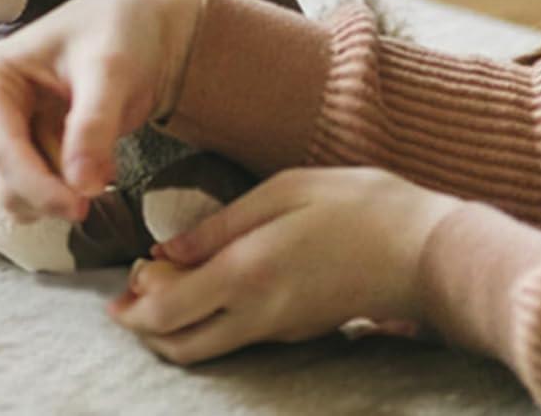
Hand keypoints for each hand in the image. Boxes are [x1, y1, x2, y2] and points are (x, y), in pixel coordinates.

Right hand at [0, 0, 202, 221]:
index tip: (82, 207)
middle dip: (53, 192)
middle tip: (104, 182)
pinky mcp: (21, 153)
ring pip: (18, 196)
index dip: (39, 188)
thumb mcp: (110, 68)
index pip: (2, 151)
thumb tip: (81, 186)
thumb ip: (94, 124)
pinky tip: (95, 162)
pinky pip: (36, 195)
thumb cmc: (116, 32)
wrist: (137, 31)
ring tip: (102, 157)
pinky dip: (68, 191)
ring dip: (63, 192)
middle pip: (4, 181)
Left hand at [109, 167, 458, 363]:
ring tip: (163, 285)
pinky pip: (240, 336)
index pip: (170, 314)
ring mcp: (281, 330)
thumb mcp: (281, 193)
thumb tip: (165, 251)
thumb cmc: (354, 206)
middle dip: (147, 330)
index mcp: (248, 276)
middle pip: (184, 346)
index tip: (115, 295)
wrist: (425, 252)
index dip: (133, 311)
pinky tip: (206, 284)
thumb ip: (219, 225)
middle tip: (130, 299)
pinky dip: (210, 320)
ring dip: (177, 326)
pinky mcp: (299, 331)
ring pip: (211, 347)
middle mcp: (260, 315)